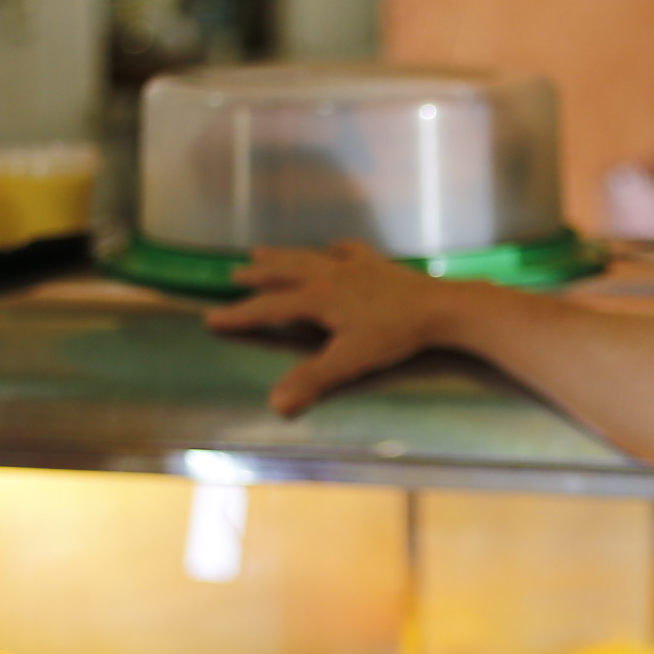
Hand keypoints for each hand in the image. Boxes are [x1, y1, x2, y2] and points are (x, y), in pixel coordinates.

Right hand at [203, 241, 460, 415]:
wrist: (440, 308)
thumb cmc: (394, 336)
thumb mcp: (350, 361)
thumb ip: (311, 380)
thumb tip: (275, 405)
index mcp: (318, 298)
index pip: (269, 308)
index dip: (239, 315)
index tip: (212, 318)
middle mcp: (329, 275)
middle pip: (284, 272)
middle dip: (258, 275)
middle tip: (234, 274)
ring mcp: (354, 265)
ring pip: (309, 257)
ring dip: (284, 256)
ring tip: (263, 252)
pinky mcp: (377, 263)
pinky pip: (348, 251)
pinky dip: (334, 250)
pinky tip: (334, 248)